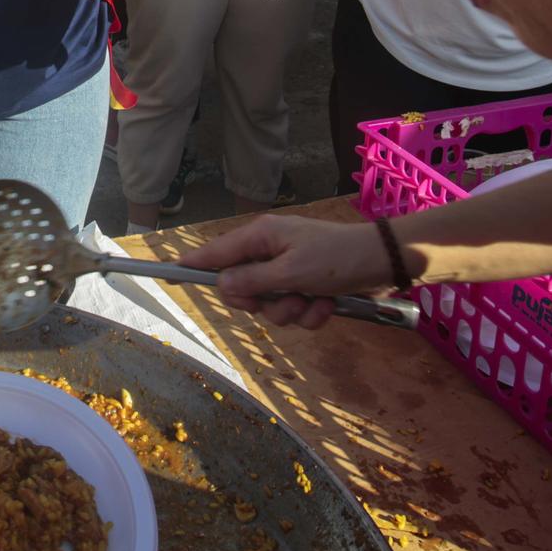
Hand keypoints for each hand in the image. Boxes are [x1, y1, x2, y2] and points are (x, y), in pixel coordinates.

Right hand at [179, 215, 389, 329]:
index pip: (215, 253)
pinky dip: (311, 313)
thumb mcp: (292, 273)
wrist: (385, 263)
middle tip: (281, 300)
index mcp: (261, 238)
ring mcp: (289, 270)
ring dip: (292, 311)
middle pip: (241, 288)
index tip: (166, 273)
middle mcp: (271, 252)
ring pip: (270, 305)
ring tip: (314, 301)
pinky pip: (294, 310)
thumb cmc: (337, 258)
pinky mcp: (308, 286)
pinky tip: (328, 305)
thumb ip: (253, 282)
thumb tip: (221, 287)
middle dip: (263, 303)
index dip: (191, 266)